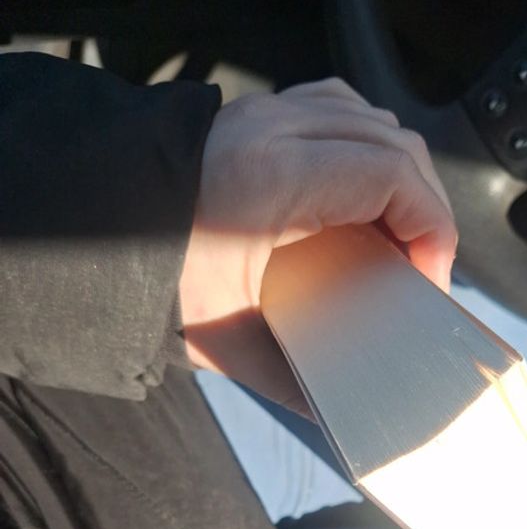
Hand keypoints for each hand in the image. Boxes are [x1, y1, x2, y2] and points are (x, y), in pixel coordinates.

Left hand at [179, 77, 456, 414]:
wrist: (94, 238)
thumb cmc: (154, 286)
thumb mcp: (229, 341)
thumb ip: (294, 382)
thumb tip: (344, 418)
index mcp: (271, 182)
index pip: (391, 176)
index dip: (431, 226)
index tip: (428, 276)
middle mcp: (273, 132)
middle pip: (394, 144)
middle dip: (426, 208)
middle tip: (421, 267)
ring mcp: (264, 115)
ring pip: (372, 121)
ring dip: (401, 176)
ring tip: (399, 232)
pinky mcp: (257, 116)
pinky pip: (338, 110)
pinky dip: (366, 146)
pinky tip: (363, 188)